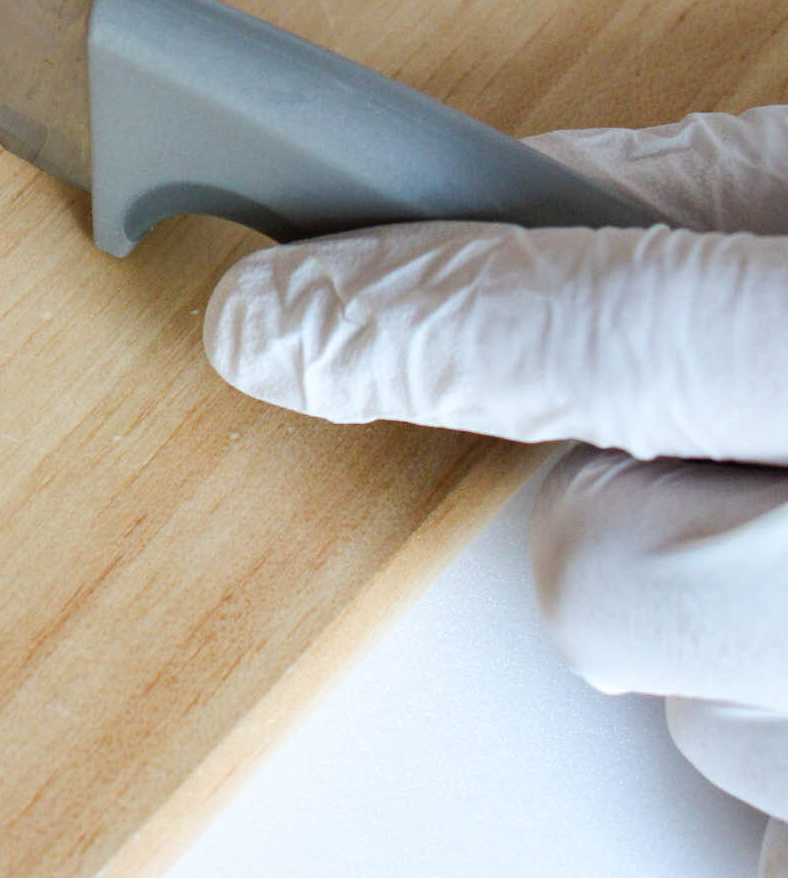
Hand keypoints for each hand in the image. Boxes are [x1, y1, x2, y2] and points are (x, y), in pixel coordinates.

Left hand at [206, 106, 787, 864]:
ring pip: (686, 710)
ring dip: (719, 629)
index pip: (599, 336)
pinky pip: (762, 824)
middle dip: (610, 506)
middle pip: (606, 577)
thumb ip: (710, 192)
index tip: (269, 319)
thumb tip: (491, 195)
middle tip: (715, 445)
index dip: (404, 323)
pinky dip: (776, 738)